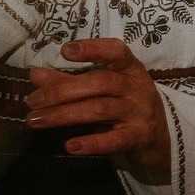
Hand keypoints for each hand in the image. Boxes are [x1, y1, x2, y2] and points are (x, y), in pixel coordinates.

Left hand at [27, 38, 171, 182]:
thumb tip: (35, 74)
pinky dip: (92, 143)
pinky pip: (115, 140)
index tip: (65, 51)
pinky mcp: (139, 137)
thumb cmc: (126, 108)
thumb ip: (69, 82)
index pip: (116, 51)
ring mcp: (140, 113)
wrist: (162, 140)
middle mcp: (137, 88)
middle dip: (61, 91)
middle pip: (100, 83)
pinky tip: (70, 146)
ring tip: (36, 120)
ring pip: (101, 109)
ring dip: (64, 115)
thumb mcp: (102, 92)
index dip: (93, 49)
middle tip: (32, 102)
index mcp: (129, 70)